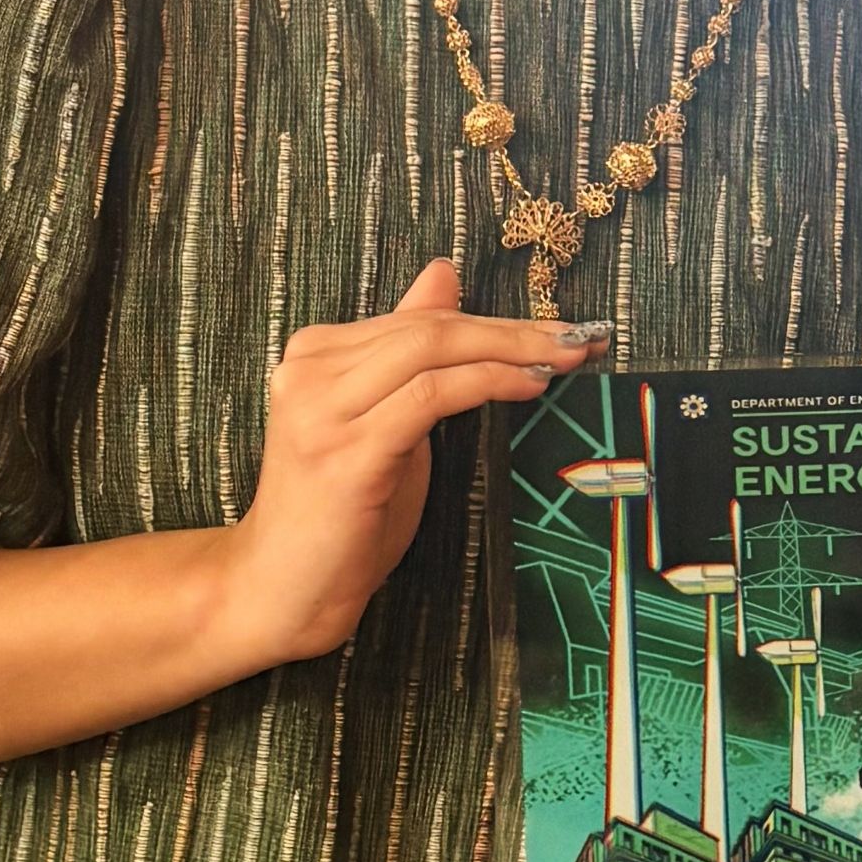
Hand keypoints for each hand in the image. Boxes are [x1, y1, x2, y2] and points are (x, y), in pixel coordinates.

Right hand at [207, 260, 596, 669]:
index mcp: (315, 353)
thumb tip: (442, 274)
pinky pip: (430, 397)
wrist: (284, 587)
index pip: (420, 320)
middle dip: (513, 329)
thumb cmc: (340, 510)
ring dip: (511, 351)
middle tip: (577, 338)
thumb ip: (410, 352)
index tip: (557, 327)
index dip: (494, 320)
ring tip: (563, 360)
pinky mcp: (347, 453)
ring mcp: (322, 411)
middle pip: (429, 329)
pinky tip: (528, 386)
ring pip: (432, 353)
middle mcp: (309, 371)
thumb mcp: (382, 417)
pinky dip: (487, 383)